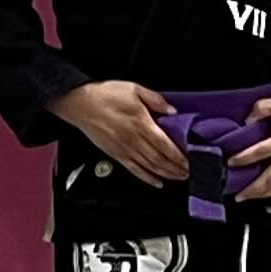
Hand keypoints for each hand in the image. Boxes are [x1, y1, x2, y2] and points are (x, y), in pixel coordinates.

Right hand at [54, 79, 189, 188]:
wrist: (80, 103)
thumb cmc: (105, 95)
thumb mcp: (134, 89)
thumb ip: (155, 100)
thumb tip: (171, 111)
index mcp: (141, 123)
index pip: (165, 145)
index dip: (179, 156)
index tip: (189, 160)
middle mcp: (134, 139)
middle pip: (160, 159)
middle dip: (176, 168)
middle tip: (188, 172)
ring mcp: (125, 149)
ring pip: (150, 167)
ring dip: (166, 174)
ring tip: (178, 177)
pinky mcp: (116, 154)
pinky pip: (135, 170)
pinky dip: (147, 178)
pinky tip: (157, 182)